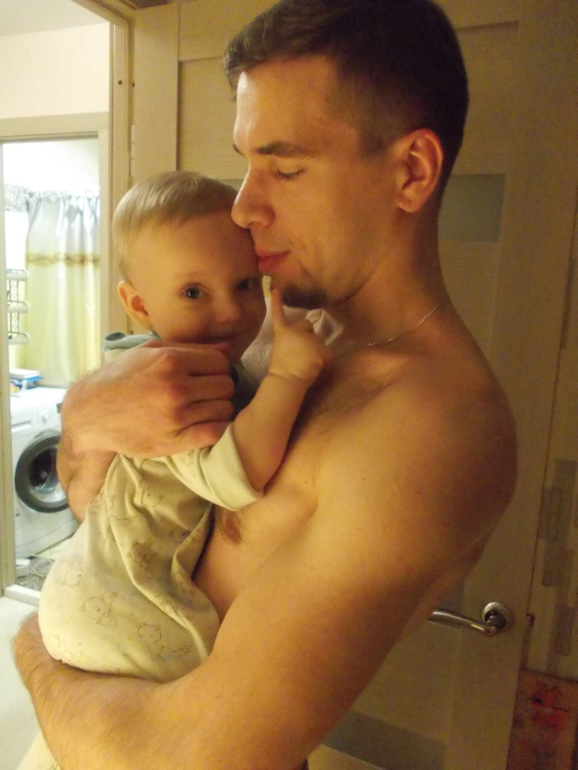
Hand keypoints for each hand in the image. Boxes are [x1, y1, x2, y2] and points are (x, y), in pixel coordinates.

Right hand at [62, 341, 235, 457]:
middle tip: (207, 392)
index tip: (209, 375)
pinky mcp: (174, 441)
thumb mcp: (148, 352)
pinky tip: (205, 424)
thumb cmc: (120, 378)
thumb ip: (189, 348)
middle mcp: (175, 388)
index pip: (221, 363)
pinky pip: (215, 433)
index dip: (218, 368)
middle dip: (220, 388)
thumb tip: (228, 349)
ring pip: (224, 409)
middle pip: (226, 386)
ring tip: (204, 408)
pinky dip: (217, 428)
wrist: (90, 413)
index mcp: (170, 361)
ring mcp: (176, 416)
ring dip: (219, 408)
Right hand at [267, 289, 331, 384]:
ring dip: (316, 347)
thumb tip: (301, 344)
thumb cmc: (281, 368)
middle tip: (302, 350)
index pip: (279, 314)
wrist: (287, 378)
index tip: (276, 289)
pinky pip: (327, 352)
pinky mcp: (321, 349)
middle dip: (307, 334)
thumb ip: (290, 341)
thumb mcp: (280, 349)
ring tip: (308, 361)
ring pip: (319, 339)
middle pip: (307, 325)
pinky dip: (324, 358)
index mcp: (283, 332)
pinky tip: (317, 366)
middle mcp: (297, 331)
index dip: (277, 302)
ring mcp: (310, 339)